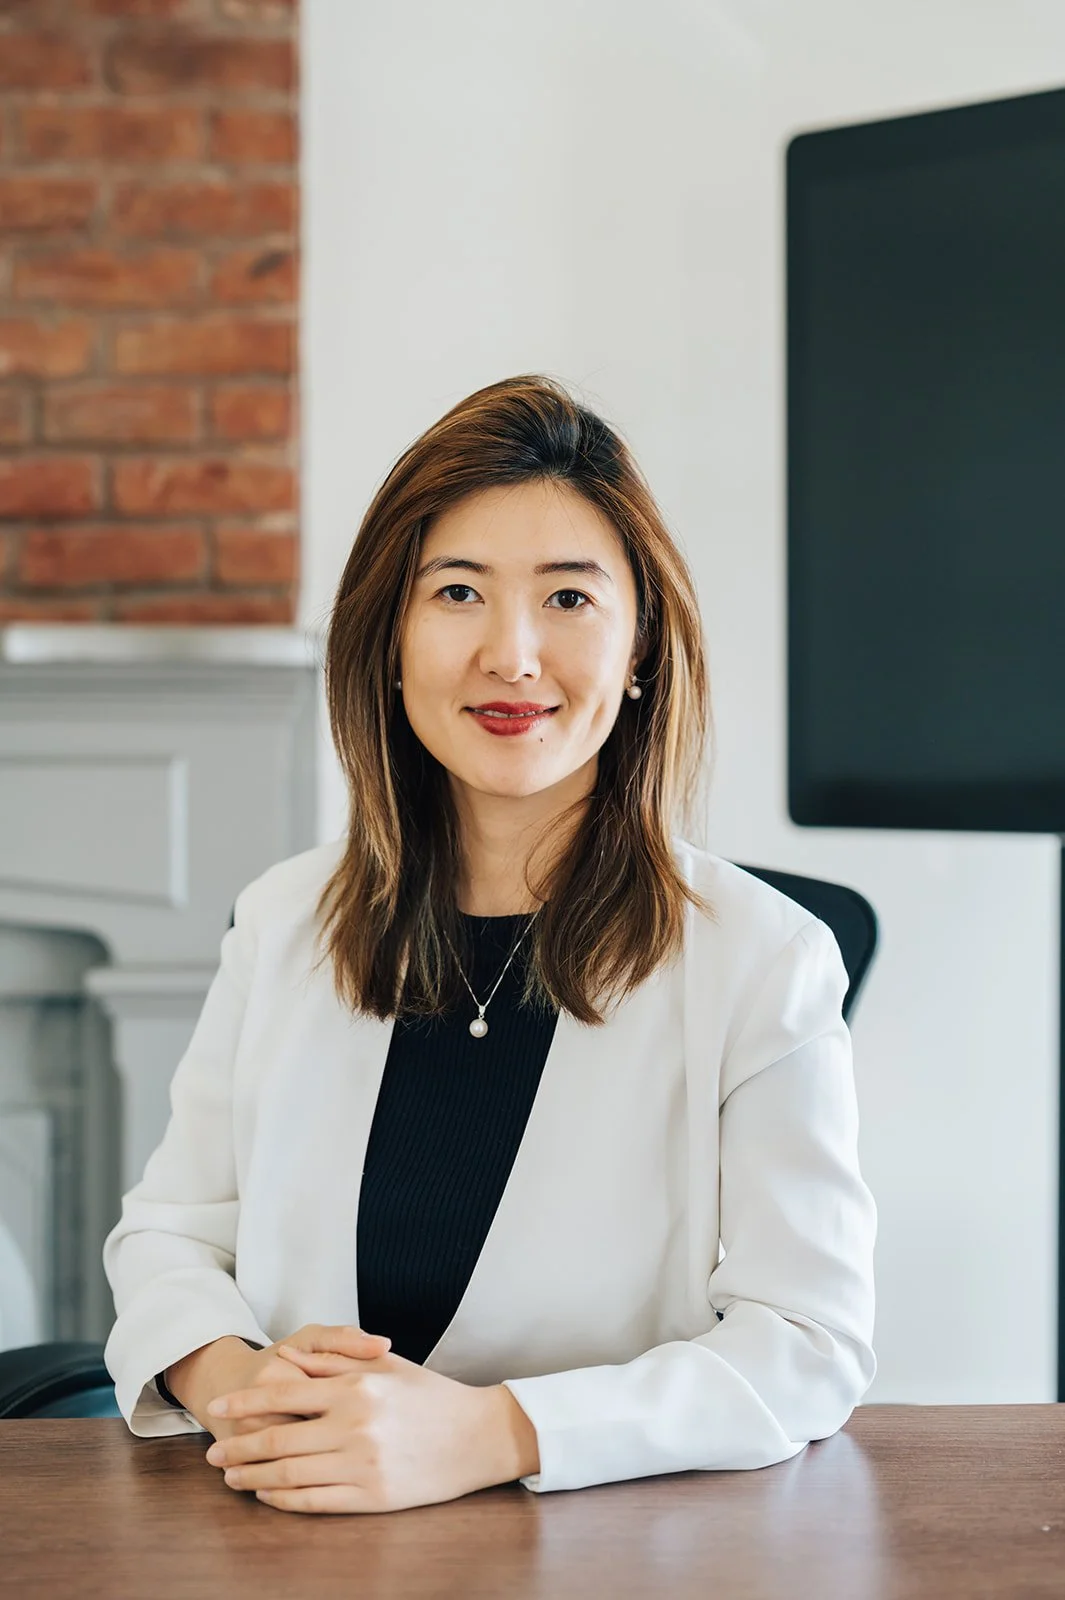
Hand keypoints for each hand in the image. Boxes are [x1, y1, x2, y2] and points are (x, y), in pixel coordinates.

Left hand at [201, 1326, 537, 1513]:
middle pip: (278, 1441)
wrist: (478, 1436)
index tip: (219, 1408)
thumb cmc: (432, 1396)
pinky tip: (268, 1496)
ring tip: (232, 1477)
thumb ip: (335, 1360)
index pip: (285, 1395)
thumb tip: (288, 1358)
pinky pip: (314, 1502)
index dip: (245, 1403)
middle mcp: (354, 1426)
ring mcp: (362, 1466)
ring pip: (290, 1476)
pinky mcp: (372, 1498)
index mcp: (356, 1388)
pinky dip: (283, 1501)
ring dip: (253, 1478)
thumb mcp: (386, 1367)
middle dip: (238, 1448)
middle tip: (212, 1453)